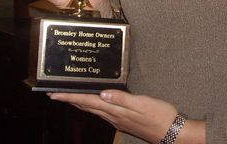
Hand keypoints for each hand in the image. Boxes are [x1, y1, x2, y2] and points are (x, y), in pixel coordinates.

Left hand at [50, 90, 176, 142]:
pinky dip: (93, 106)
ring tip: (70, 97)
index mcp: (115, 111)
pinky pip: (103, 112)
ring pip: (93, 111)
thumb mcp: (142, 104)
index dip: (70, 97)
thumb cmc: (160, 115)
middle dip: (70, 100)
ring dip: (80, 103)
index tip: (53, 94)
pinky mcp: (124, 121)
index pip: (87, 102)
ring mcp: (118, 121)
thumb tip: (102, 94)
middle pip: (87, 107)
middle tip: (56, 94)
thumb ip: (121, 98)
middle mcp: (113, 117)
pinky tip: (95, 103)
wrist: (173, 133)